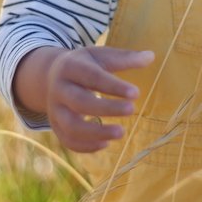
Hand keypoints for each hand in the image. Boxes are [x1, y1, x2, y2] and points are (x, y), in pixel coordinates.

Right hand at [15, 46, 154, 152]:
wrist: (50, 76)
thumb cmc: (85, 65)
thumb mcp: (100, 56)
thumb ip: (124, 58)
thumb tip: (151, 56)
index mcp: (71, 67)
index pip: (92, 77)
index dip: (113, 86)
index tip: (136, 93)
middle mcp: (59, 89)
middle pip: (79, 102)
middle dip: (106, 108)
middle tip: (131, 110)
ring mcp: (55, 110)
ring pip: (71, 126)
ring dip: (96, 133)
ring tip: (121, 132)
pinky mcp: (56, 126)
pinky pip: (67, 140)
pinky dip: (86, 146)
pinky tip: (106, 143)